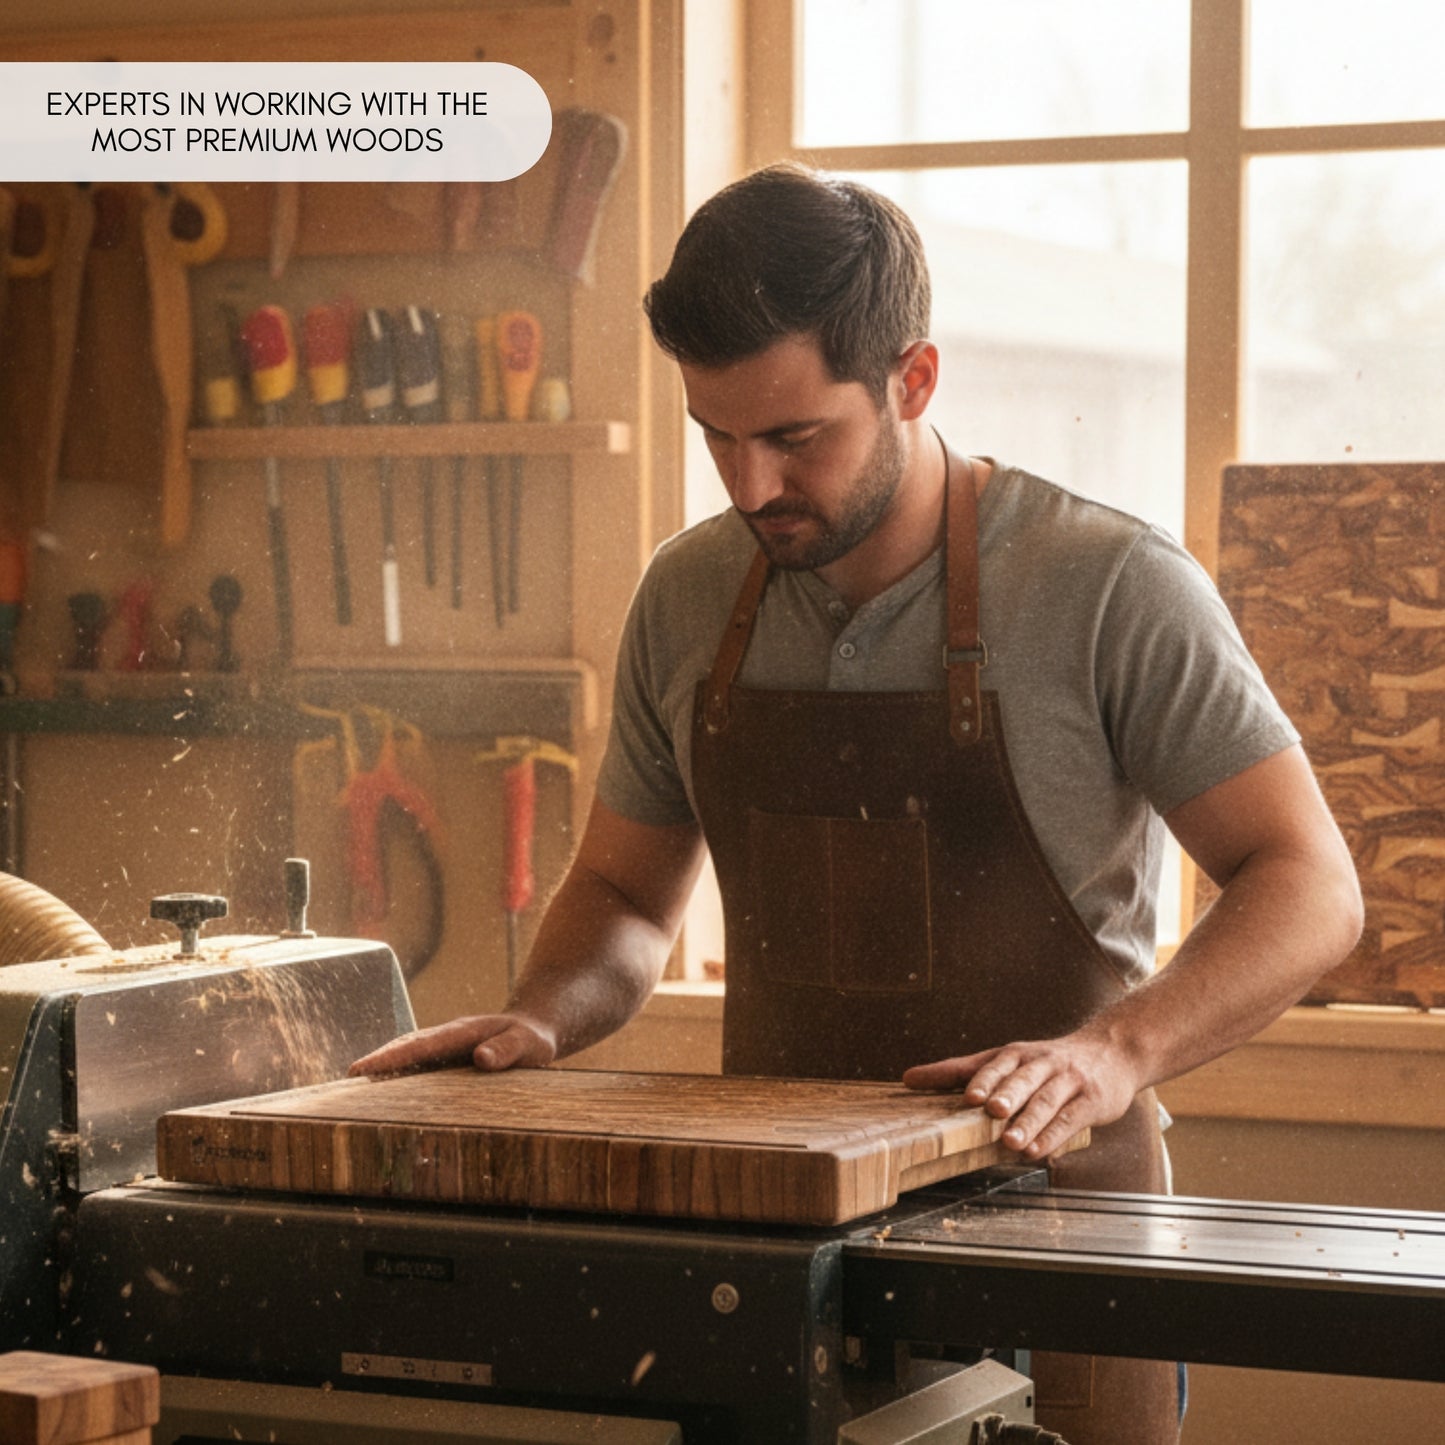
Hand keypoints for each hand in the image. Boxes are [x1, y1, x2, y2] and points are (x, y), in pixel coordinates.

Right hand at [349, 1012, 556, 1076]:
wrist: (536, 1029)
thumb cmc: (532, 1040)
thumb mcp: (529, 1045)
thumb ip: (508, 1050)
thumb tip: (481, 1058)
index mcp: (464, 1032)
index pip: (423, 1045)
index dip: (394, 1056)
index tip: (366, 1067)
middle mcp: (449, 1037)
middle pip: (407, 1046)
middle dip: (379, 1060)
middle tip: (349, 1079)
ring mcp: (446, 1046)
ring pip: (409, 1053)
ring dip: (384, 1065)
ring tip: (355, 1087)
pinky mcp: (447, 1057)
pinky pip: (418, 1064)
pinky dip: (398, 1072)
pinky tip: (385, 1092)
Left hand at [902, 1032, 1140, 1160]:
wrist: (1111, 1051)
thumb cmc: (1048, 1062)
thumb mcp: (1008, 1059)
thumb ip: (963, 1070)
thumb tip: (910, 1079)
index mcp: (1015, 1054)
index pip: (991, 1063)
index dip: (977, 1078)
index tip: (961, 1094)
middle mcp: (1040, 1063)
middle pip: (1020, 1077)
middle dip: (1003, 1092)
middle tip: (987, 1108)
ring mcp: (1067, 1080)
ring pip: (1046, 1099)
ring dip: (1028, 1121)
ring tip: (1010, 1141)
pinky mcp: (1091, 1099)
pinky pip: (1071, 1118)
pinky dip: (1053, 1135)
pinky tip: (1038, 1151)